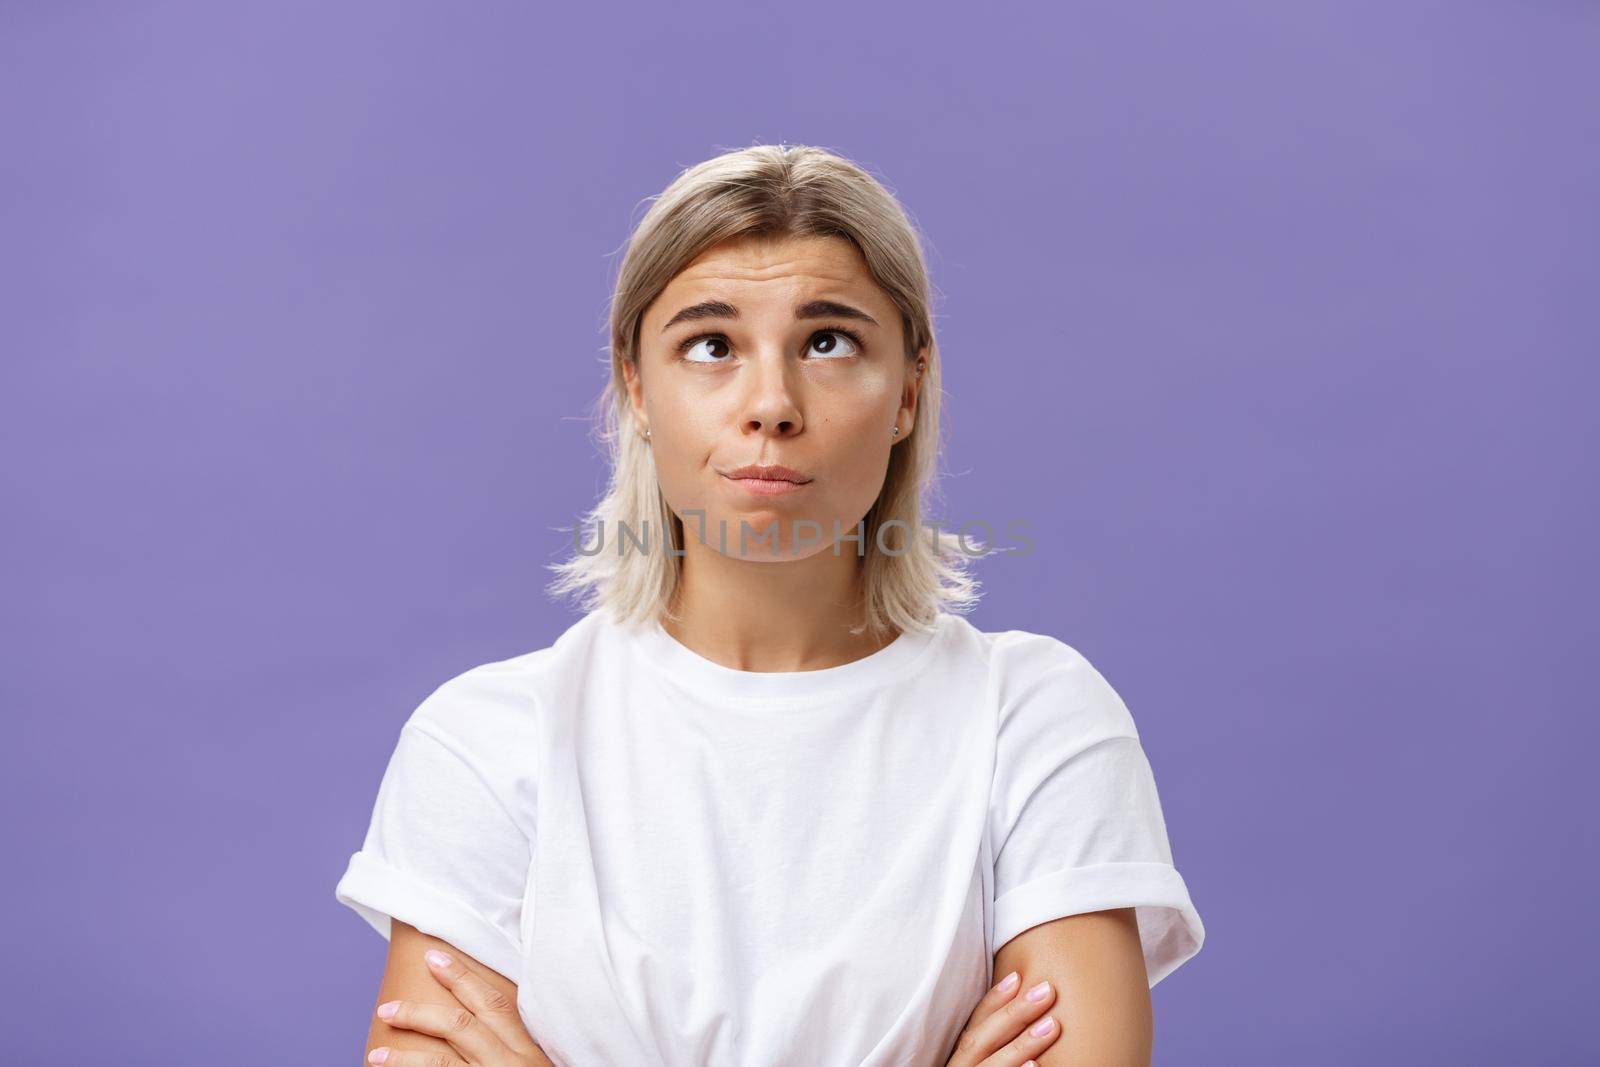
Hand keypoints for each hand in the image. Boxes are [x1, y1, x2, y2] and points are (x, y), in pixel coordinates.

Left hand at [366, 949, 554, 1065]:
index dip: (461, 977)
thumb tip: (473, 1026)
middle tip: (388, 1008)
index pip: (492, 1003)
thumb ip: (512, 1046)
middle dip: (419, 1013)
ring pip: (441, 1064)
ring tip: (375, 1056)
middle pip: (460, 1026)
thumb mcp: (536, 1065)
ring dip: (404, 1057)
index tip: (433, 958)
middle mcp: (510, 1065)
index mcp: (527, 1050)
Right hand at [944, 970, 1063, 1066]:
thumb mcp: (980, 1059)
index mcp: (958, 1058)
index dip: (992, 1000)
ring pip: (990, 1066)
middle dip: (1012, 1014)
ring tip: (1052, 1025)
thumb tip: (1024, 1009)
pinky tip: (1036, 1065)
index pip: (972, 1024)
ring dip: (1021, 1044)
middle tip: (1047, 991)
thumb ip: (993, 1042)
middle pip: (979, 1040)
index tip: (1017, 976)